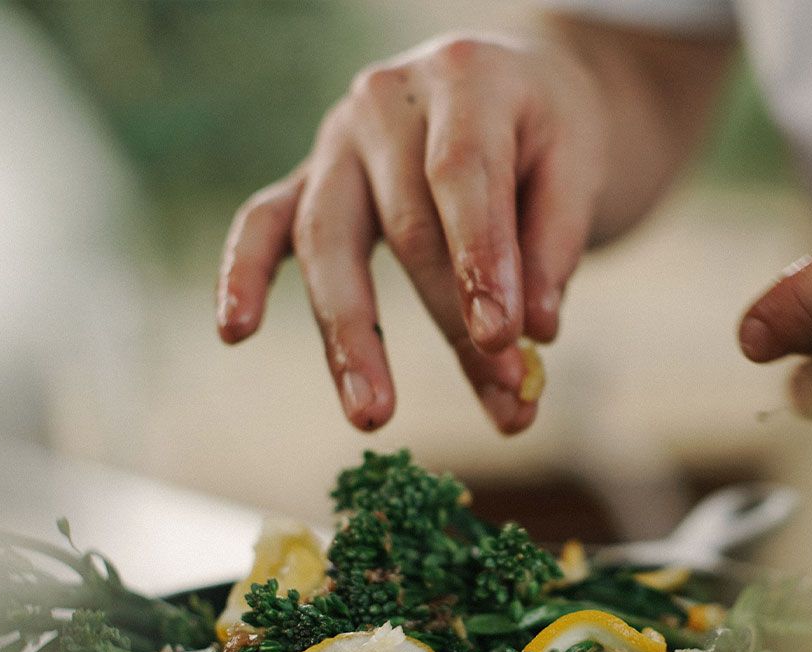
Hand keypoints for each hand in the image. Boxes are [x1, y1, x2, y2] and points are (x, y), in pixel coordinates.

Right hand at [214, 33, 608, 433]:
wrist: (509, 84)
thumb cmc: (545, 133)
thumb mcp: (577, 167)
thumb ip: (553, 249)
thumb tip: (533, 336)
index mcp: (464, 78)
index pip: (462, 176)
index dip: (481, 262)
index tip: (505, 340)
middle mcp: (386, 103)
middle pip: (406, 226)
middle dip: (453, 322)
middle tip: (503, 398)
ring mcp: (336, 139)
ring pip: (328, 239)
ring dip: (350, 334)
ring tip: (371, 414)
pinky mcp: (309, 178)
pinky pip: (263, 222)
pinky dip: (245, 274)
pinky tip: (234, 331)